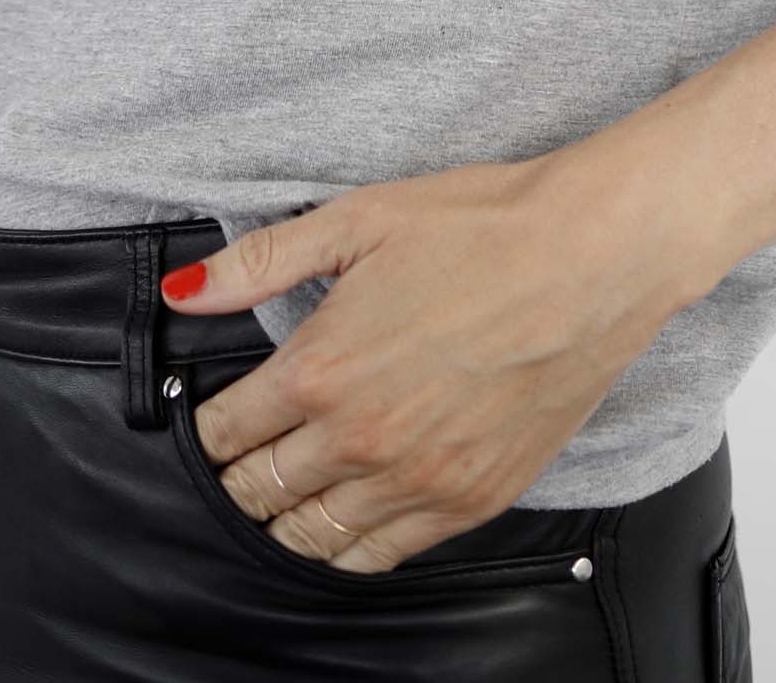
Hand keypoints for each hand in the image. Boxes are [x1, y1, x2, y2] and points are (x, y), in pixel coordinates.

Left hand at [167, 133, 696, 575]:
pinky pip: (382, 557)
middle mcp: (360, 440)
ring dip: (286, 518)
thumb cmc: (479, 226)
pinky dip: (348, 546)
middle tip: (241, 456)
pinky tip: (346, 514)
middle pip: (260, 493)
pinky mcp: (469, 502)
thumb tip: (184, 292)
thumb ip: (262, 263)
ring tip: (284, 491)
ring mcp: (417, 481)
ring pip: (313, 539)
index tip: (213, 419)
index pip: (227, 433)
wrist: (591, 257)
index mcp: (321, 368)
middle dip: (238, 476)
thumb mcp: (358, 219)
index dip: (209, 428)